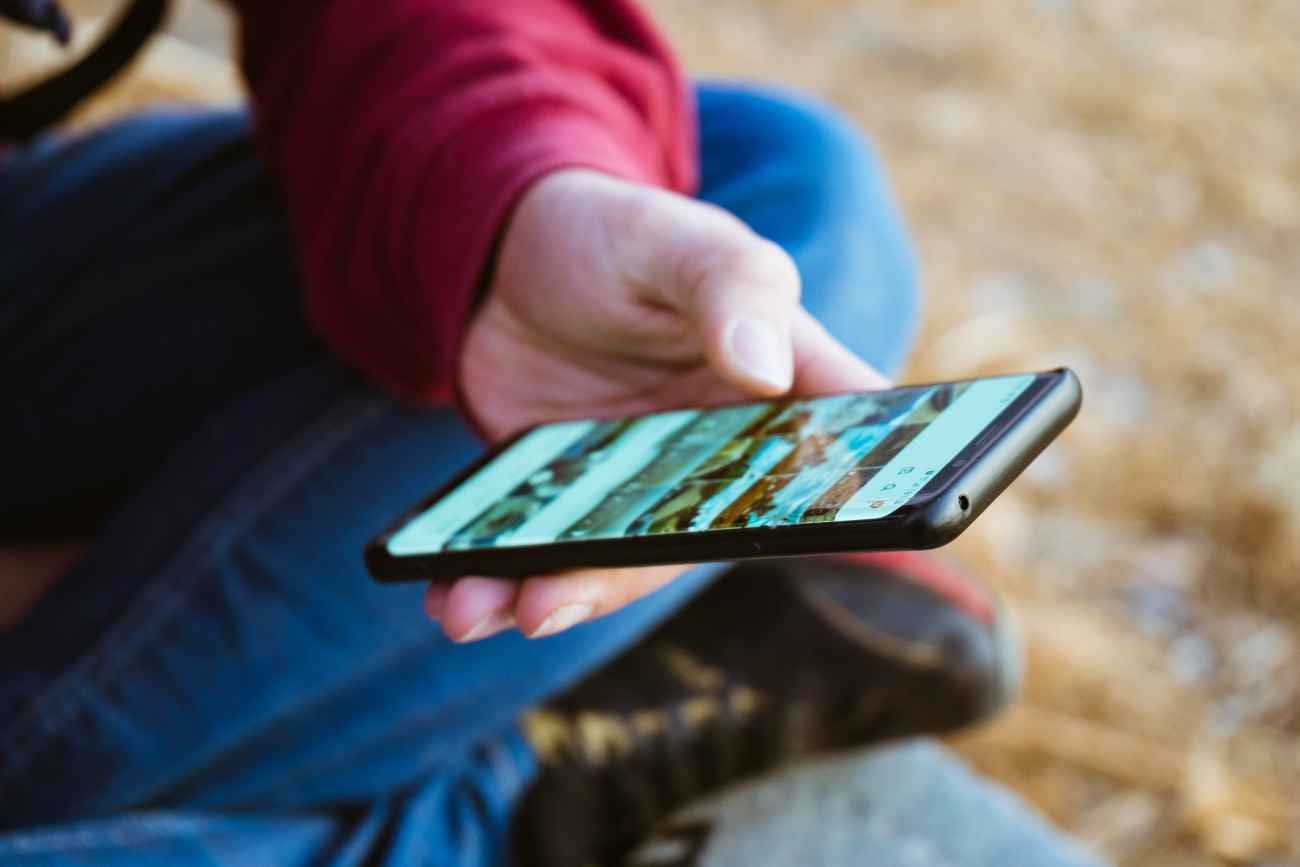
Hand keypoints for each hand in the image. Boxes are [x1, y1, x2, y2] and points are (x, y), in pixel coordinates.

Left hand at [430, 169, 886, 641]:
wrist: (502, 261)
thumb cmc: (613, 236)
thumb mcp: (673, 243)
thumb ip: (728, 288)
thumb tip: (764, 367)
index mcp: (781, 387)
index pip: (843, 447)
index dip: (861, 500)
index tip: (848, 540)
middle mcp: (724, 455)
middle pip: (705, 539)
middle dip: (630, 577)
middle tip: (550, 601)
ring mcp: (646, 489)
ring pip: (619, 566)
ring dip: (550, 596)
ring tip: (476, 610)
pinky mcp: (577, 506)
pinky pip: (554, 560)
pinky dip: (503, 584)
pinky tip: (455, 597)